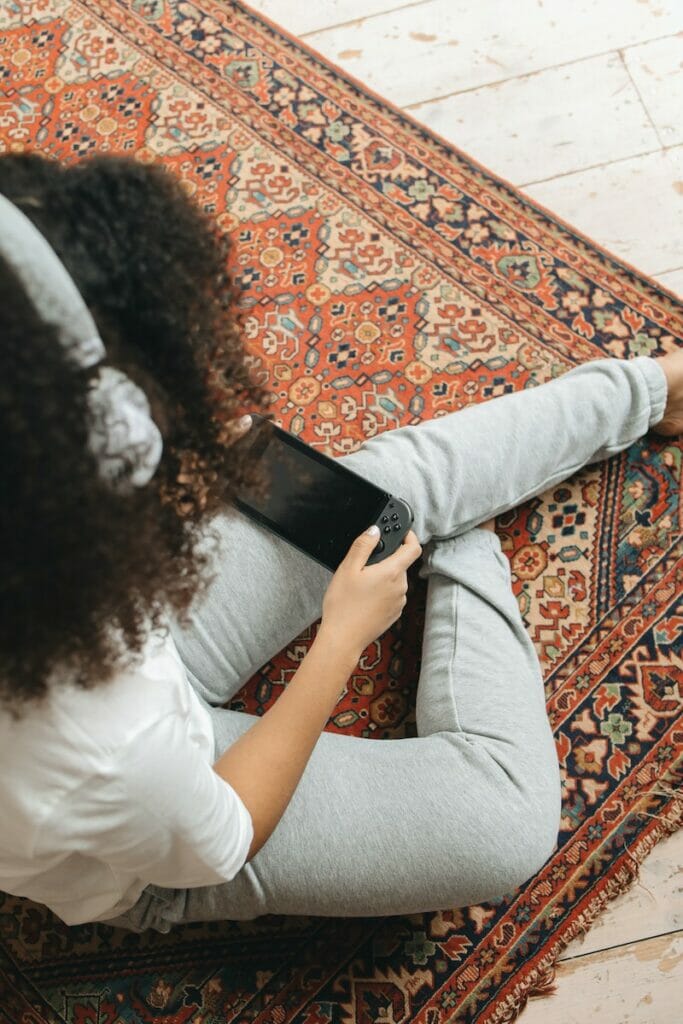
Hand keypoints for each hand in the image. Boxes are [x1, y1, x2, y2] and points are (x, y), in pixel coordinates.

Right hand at [320, 526, 422, 656]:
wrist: (343, 639)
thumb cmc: (343, 606)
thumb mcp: (348, 568)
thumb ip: (363, 545)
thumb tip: (375, 530)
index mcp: (392, 572)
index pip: (414, 548)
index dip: (409, 536)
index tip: (400, 532)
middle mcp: (401, 587)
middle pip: (400, 564)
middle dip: (386, 559)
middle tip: (363, 564)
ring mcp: (399, 602)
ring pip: (395, 580)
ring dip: (382, 576)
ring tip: (359, 585)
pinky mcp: (394, 614)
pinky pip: (392, 595)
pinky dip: (381, 592)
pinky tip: (363, 599)